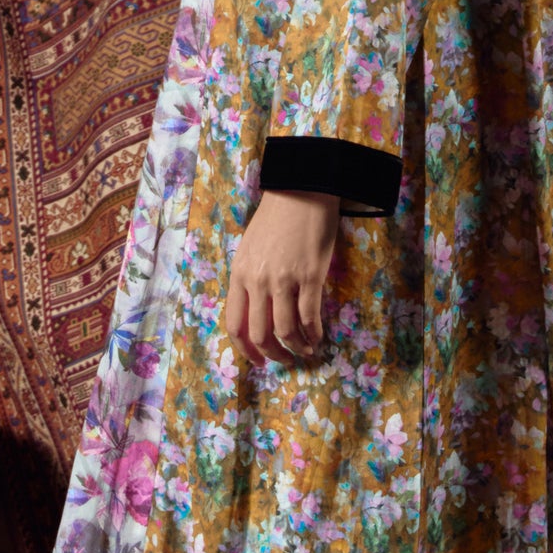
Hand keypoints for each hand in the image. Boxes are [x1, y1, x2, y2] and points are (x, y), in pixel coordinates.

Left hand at [226, 189, 339, 364]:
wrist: (302, 192)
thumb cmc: (276, 219)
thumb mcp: (250, 250)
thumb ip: (250, 280)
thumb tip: (258, 312)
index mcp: (239, 275)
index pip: (234, 325)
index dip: (245, 350)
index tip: (257, 361)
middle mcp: (258, 281)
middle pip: (260, 334)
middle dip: (273, 355)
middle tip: (284, 360)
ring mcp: (284, 280)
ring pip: (286, 330)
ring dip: (296, 348)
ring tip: (306, 351)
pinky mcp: (311, 276)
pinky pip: (310, 317)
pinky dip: (314, 334)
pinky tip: (318, 338)